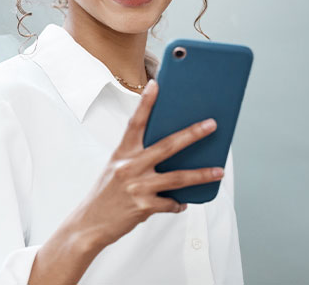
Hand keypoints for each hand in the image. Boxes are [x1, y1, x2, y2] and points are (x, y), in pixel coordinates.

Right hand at [72, 79, 222, 248]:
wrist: (88, 224)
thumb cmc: (104, 195)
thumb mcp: (116, 169)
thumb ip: (138, 158)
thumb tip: (169, 153)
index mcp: (122, 153)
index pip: (136, 122)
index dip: (146, 103)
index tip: (157, 84)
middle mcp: (129, 166)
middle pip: (168, 146)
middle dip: (193, 134)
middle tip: (211, 125)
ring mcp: (137, 186)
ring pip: (178, 177)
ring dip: (202, 174)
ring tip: (219, 171)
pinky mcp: (143, 207)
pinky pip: (170, 203)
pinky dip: (178, 203)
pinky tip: (182, 203)